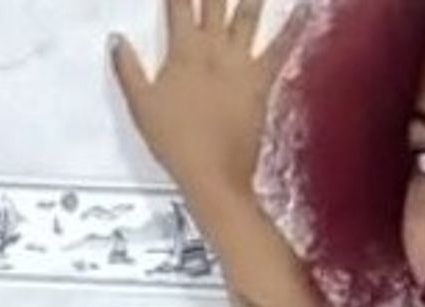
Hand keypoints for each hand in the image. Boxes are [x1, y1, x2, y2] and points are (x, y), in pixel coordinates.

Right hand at [109, 0, 310, 195]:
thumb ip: (128, 69)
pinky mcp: (262, 82)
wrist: (212, 173)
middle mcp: (214, 50)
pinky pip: (282, 50)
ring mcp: (241, 65)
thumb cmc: (175, 142)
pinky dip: (296, 28)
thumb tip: (117, 40)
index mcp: (183, 51)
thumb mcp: (141, 105)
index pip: (178, 4)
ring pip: (249, 15)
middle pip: (215, 1)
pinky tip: (307, 11)